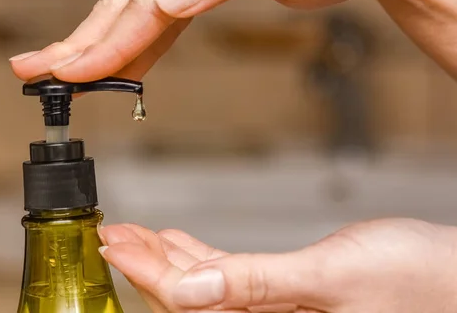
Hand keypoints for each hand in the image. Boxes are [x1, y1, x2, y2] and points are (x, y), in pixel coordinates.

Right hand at [10, 0, 456, 81]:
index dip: (104, 44)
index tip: (68, 75)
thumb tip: (168, 0)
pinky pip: (155, 5)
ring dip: (97, 41)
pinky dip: (134, 36)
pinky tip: (120, 60)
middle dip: (78, 44)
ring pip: (130, 2)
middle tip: (34, 73)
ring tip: (61, 71)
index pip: (142, 0)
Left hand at [99, 219, 456, 311]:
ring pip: (206, 286)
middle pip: (189, 298)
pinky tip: (182, 241)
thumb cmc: (419, 283)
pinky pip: (233, 278)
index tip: (113, 242)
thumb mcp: (332, 278)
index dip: (146, 273)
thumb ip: (255, 285)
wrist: (456, 278)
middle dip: (148, 264)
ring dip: (171, 258)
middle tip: (114, 231)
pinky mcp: (288, 297)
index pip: (188, 305)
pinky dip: (205, 257)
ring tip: (137, 231)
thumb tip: (189, 291)